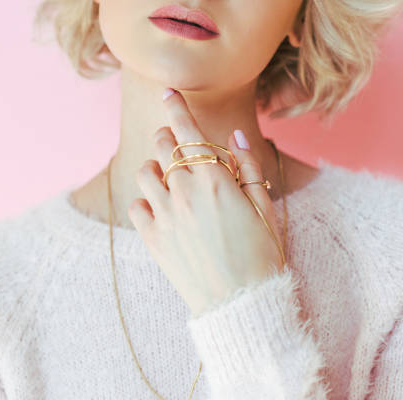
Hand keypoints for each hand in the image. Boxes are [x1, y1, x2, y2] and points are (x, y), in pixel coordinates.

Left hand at [127, 88, 283, 317]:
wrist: (241, 303)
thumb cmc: (261, 255)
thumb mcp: (267, 208)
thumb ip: (250, 167)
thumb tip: (235, 136)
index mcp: (215, 181)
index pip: (189, 132)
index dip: (177, 107)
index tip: (167, 92)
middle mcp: (184, 193)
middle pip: (163, 147)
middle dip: (169, 138)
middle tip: (178, 146)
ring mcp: (165, 216)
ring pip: (144, 173)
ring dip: (155, 168)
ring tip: (170, 180)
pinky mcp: (152, 239)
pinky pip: (136, 206)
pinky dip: (145, 201)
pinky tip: (160, 209)